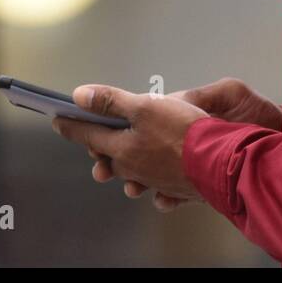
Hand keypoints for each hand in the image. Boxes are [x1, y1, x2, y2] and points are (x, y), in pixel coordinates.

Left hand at [83, 78, 281, 210]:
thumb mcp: (145, 107)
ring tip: (117, 159)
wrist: (223, 164)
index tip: (58, 119)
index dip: (72, 125)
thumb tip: (79, 96)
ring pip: (132, 171)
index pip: (89, 135)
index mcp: (122, 148)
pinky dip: (151, 180)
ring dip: (123, 164)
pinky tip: (152, 179)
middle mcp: (134, 168)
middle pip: (110, 156)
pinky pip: (158, 184)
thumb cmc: (185, 132)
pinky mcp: (177, 186)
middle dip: (98, 147)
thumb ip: (111, 101)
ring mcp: (155, 180)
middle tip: (88, 139)